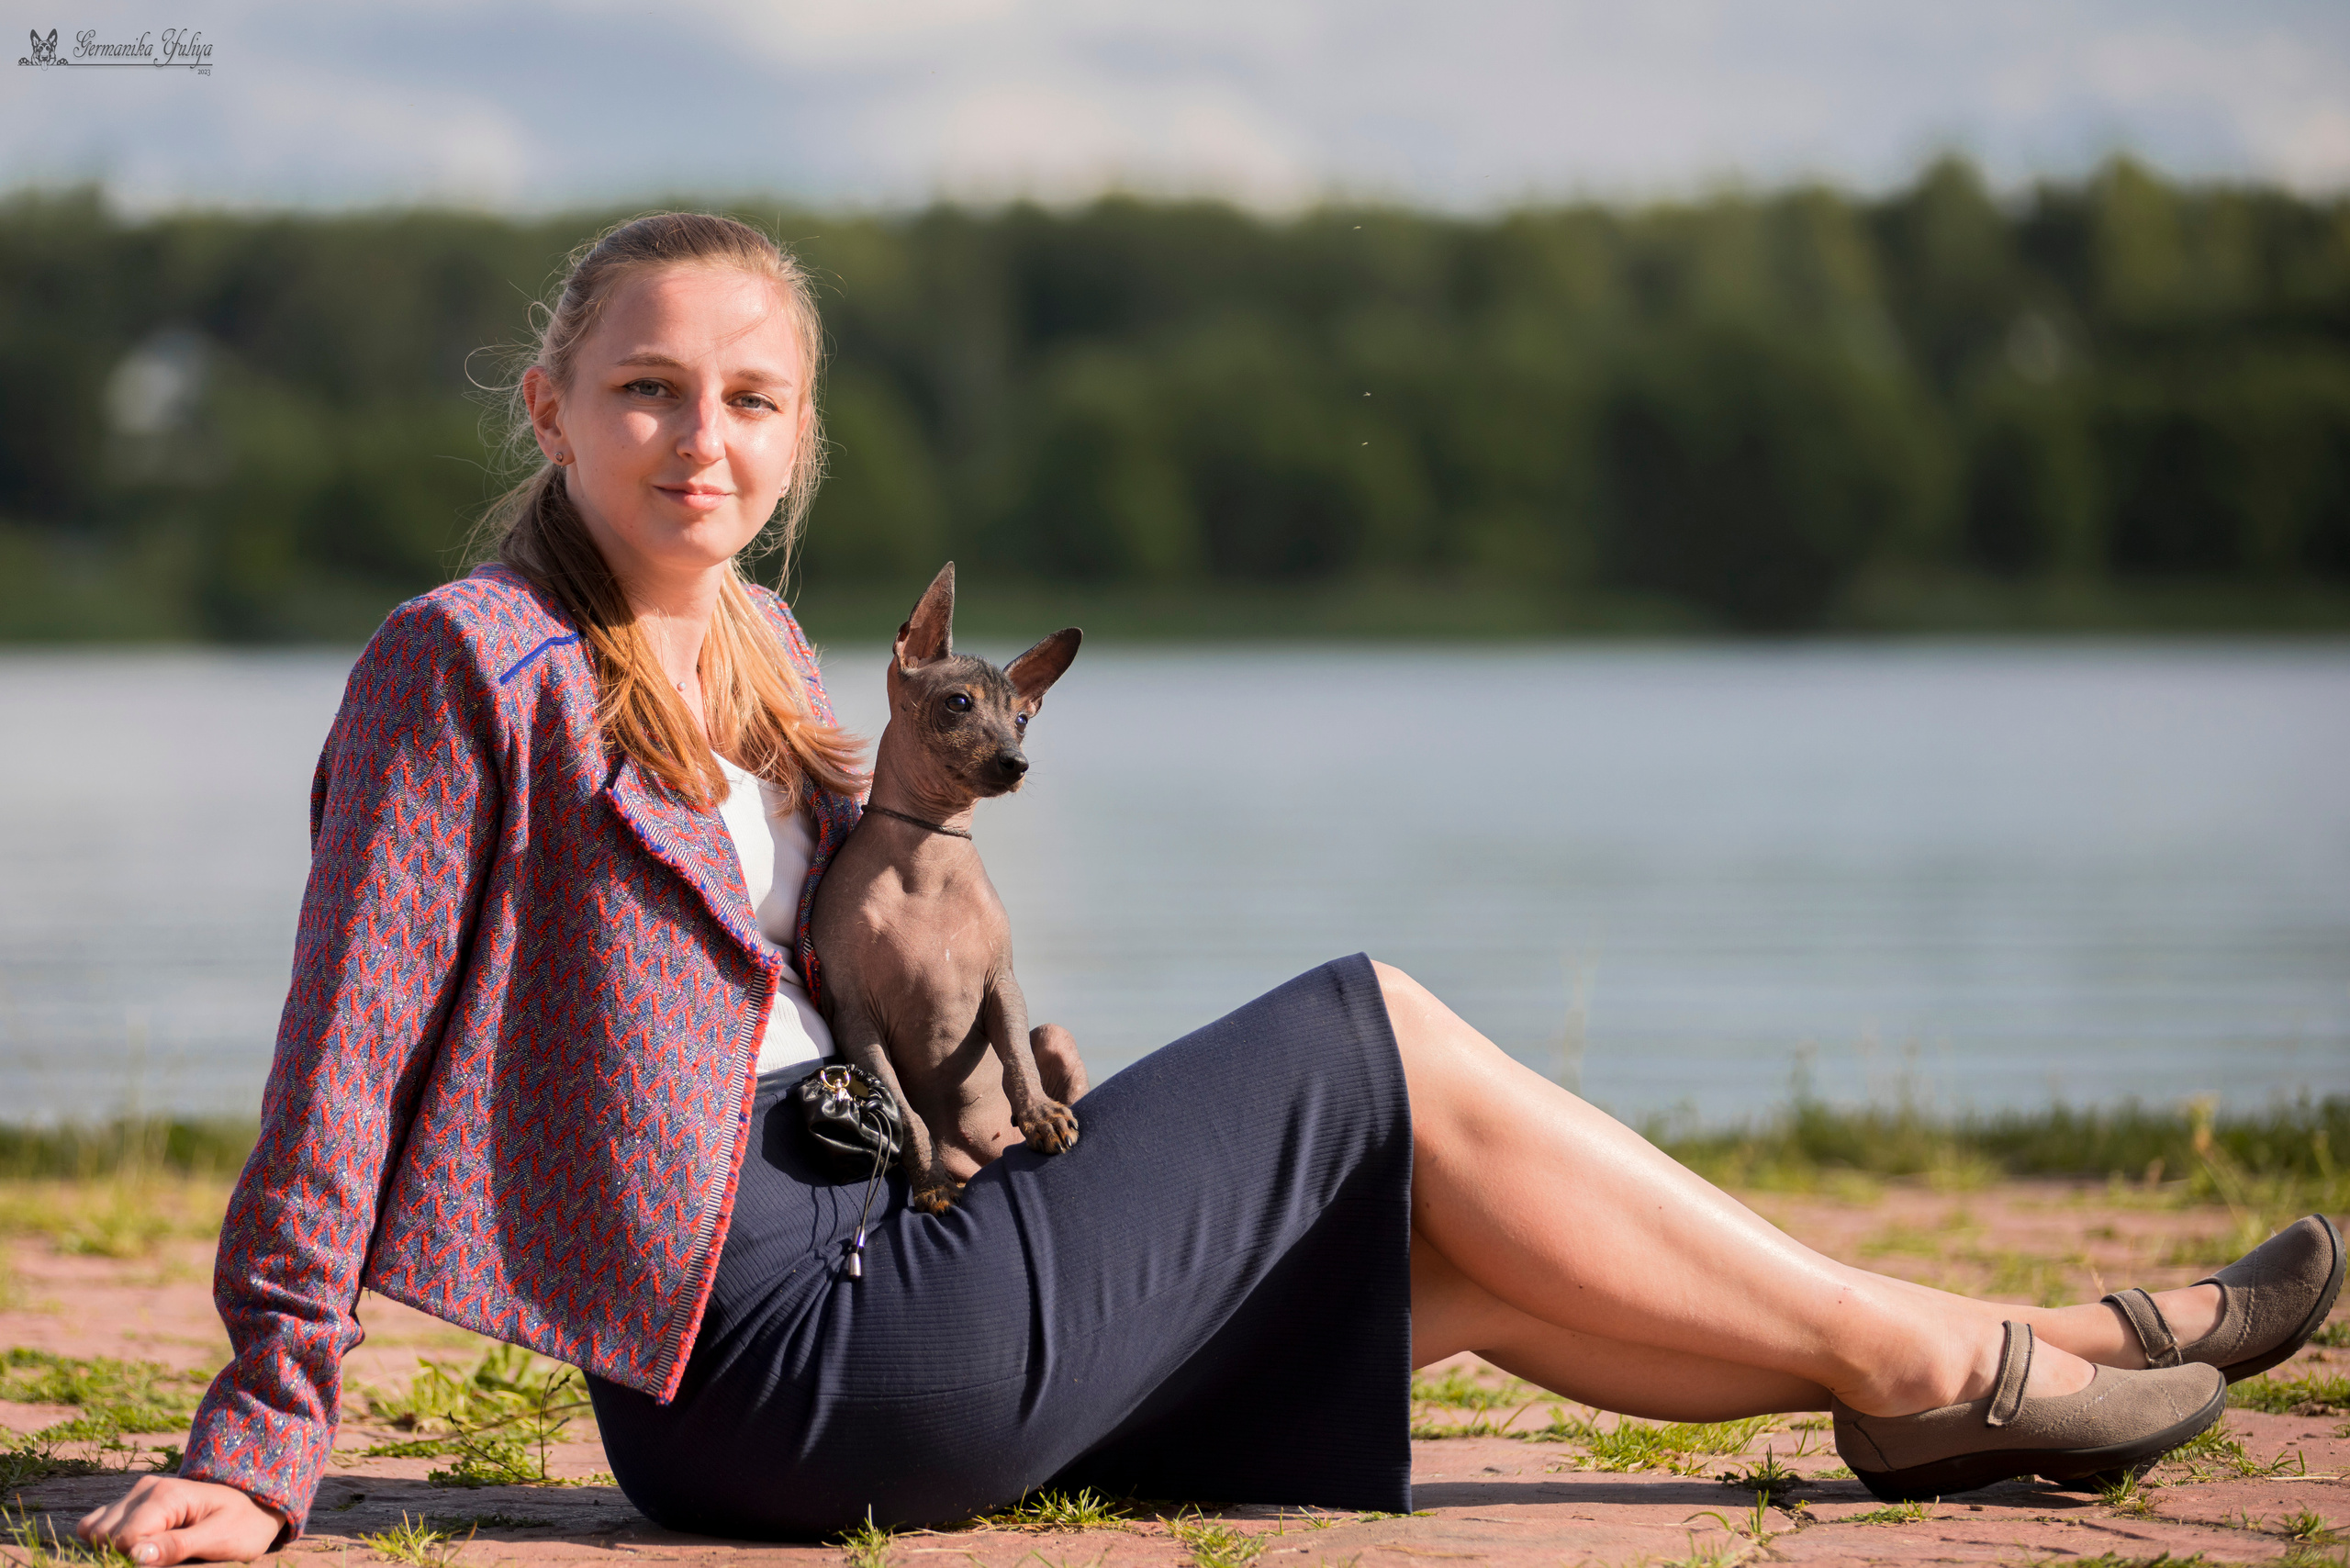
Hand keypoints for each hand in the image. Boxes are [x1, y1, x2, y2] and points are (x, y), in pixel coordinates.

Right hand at [79, 1474, 285, 1564]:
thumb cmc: (243, 1526)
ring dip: (114, 1548)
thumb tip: (135, 1556)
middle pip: (102, 1534)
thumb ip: (177, 1546)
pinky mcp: (132, 1503)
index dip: (138, 1560)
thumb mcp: (220, 1540)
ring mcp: (136, 1493)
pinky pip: (98, 1526)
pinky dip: (109, 1541)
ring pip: (94, 1530)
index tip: (166, 1562)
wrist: (255, 1508)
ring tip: (154, 1551)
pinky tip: (142, 1546)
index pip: (123, 1539)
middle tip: (163, 1557)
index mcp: (166, 1495)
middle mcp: (145, 1488)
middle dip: (122, 1555)